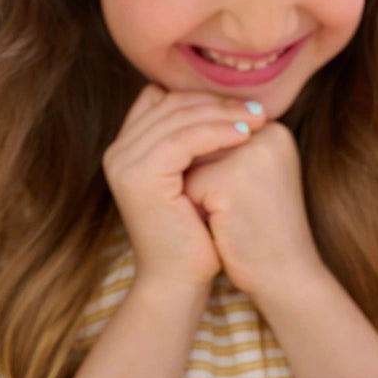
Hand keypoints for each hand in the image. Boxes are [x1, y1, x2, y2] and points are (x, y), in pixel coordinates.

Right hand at [102, 85, 265, 287]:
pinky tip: (245, 137)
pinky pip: (182, 139)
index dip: (203, 97)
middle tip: (258, 108)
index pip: (164, 99)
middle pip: (171, 103)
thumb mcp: (195, 179)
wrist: (180, 280)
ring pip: (178, 117)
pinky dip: (216, 133)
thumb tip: (234, 105)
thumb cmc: (196, 233)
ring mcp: (124, 163)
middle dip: (218, 101)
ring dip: (223, 114)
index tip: (243, 106)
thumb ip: (198, 143)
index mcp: (127, 148)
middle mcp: (118, 152)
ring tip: (258, 120)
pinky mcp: (139, 177)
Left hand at [183, 121, 324, 299]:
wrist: (287, 275)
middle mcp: (267, 134)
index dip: (212, 167)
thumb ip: (221, 148)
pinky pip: (187, 186)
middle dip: (203, 178)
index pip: (214, 130)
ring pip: (191, 163)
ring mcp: (250, 155)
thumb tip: (173, 136)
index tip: (237, 197)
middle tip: (234, 210)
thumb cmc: (262, 228)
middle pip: (201, 143)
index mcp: (274, 130)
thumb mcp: (250, 176)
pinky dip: (195, 209)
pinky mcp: (231, 181)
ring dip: (197, 192)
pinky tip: (223, 227)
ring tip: (229, 217)